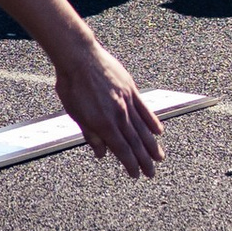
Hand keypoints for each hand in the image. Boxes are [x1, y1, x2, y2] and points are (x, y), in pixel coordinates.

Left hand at [53, 37, 163, 179]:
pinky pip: (144, 108)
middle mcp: (119, 114)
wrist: (79, 56)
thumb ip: (91, 135)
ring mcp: (127, 101)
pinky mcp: (131, 89)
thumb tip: (101, 153)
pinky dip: (152, 121)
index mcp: (103, 123)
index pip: (121, 150)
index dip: (130, 164)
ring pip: (143, 128)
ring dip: (152, 145)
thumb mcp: (75, 114)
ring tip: (159, 157)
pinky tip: (158, 131)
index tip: (135, 174)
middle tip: (151, 173)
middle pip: (135, 142)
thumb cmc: (71, 85)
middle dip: (144, 160)